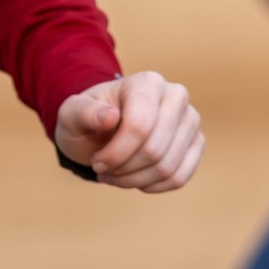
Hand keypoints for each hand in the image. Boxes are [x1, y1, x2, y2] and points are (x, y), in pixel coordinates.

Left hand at [54, 71, 203, 192]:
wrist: (102, 127)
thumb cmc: (87, 119)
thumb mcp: (72, 114)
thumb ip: (83, 112)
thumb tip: (110, 116)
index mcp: (148, 82)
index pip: (139, 127)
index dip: (115, 153)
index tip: (96, 162)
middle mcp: (176, 95)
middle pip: (155, 150)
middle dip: (124, 169)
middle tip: (104, 169)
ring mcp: (190, 119)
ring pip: (168, 168)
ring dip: (135, 180)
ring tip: (116, 174)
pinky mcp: (196, 142)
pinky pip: (179, 177)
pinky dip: (153, 186)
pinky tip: (135, 179)